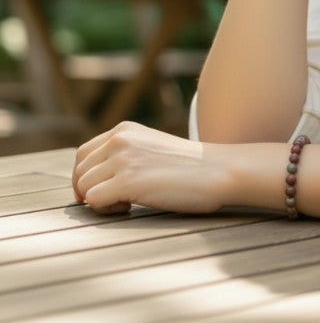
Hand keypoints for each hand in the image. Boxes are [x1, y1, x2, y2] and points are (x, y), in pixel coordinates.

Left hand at [72, 121, 227, 213]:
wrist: (219, 170)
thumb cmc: (190, 167)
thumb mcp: (152, 148)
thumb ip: (126, 153)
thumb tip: (93, 178)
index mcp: (124, 129)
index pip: (83, 154)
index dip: (87, 177)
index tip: (103, 191)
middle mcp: (119, 140)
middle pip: (79, 172)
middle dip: (88, 191)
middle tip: (114, 201)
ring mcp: (122, 159)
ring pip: (84, 187)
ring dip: (99, 201)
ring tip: (126, 203)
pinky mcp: (127, 181)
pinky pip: (93, 201)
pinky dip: (106, 210)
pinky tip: (130, 207)